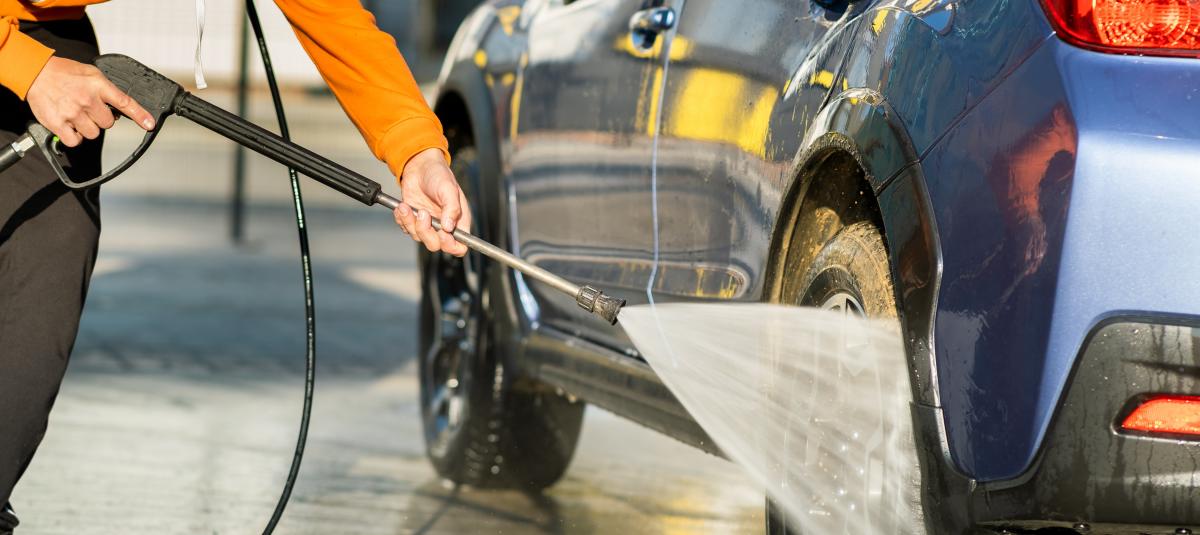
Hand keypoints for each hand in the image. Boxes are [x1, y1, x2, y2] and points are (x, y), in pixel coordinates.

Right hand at [26, 56, 155, 147]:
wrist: (35, 72)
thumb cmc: (64, 73)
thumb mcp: (91, 73)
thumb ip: (106, 89)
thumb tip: (120, 107)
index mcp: (98, 85)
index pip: (125, 102)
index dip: (140, 115)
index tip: (149, 124)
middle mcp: (87, 100)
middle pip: (108, 123)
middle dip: (101, 118)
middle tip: (89, 109)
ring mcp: (73, 113)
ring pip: (93, 134)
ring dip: (87, 128)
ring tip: (77, 115)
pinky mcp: (58, 123)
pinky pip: (75, 141)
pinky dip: (74, 137)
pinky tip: (70, 126)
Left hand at [393, 148, 471, 256]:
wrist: (419, 165)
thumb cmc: (439, 175)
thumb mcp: (449, 189)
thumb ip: (452, 208)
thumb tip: (449, 227)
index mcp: (458, 221)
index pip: (459, 245)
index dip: (451, 245)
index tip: (443, 233)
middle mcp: (443, 226)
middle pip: (435, 245)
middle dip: (426, 232)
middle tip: (423, 213)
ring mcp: (427, 224)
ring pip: (418, 238)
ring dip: (410, 222)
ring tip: (407, 206)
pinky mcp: (413, 220)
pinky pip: (406, 229)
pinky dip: (402, 219)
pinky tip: (403, 206)